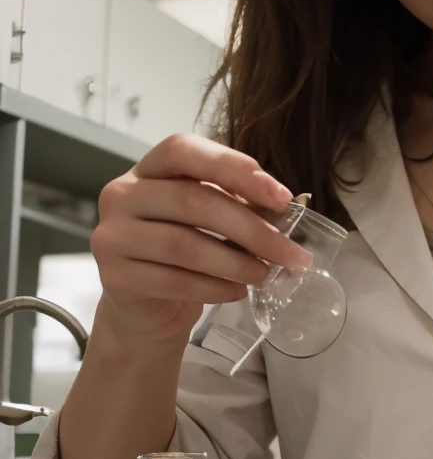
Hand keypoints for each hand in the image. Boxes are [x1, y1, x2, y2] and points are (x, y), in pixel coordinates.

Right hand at [91, 134, 311, 348]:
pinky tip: (236, 292)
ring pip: (185, 245)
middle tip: (290, 253)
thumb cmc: (183, 252)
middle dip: (252, 229)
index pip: (184, 150)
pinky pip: (174, 281)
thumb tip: (293, 204)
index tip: (282, 197)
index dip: (235, 168)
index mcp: (148, 169)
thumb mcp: (213, 220)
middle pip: (193, 200)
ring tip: (264, 274)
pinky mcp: (114, 277)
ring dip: (235, 263)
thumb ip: (244, 205)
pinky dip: (214, 288)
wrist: (144, 308)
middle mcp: (122, 194)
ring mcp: (112, 235)